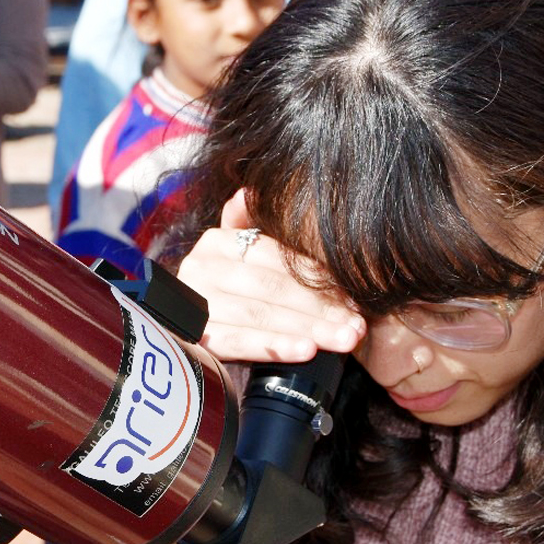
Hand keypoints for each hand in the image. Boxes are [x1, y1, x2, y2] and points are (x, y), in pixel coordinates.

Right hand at [177, 189, 364, 362]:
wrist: (186, 338)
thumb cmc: (232, 296)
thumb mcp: (243, 259)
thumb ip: (248, 225)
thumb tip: (249, 192)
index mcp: (218, 242)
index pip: (277, 258)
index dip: (319, 277)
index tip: (355, 298)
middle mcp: (202, 267)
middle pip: (273, 286)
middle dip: (322, 308)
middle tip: (357, 325)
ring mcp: (197, 303)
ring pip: (261, 314)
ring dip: (308, 329)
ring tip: (343, 339)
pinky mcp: (197, 337)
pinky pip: (240, 341)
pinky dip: (275, 346)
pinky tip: (304, 351)